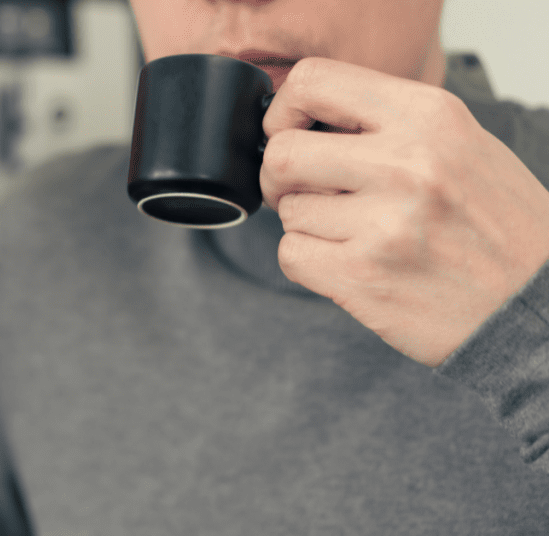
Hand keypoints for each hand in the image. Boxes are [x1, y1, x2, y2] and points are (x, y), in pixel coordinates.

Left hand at [260, 57, 548, 366]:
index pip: (313, 82)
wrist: (535, 303)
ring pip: (288, 211)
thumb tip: (304, 120)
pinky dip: (309, 262)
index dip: (284, 111)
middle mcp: (407, 163)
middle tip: (303, 193)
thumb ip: (387, 124)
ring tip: (356, 235)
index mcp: (428, 116)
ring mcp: (384, 222)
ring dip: (308, 225)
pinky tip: (349, 263)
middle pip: (282, 152)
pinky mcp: (364, 276)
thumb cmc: (495, 225)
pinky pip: (292, 255)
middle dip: (280, 178)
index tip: (290, 133)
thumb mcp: (459, 145)